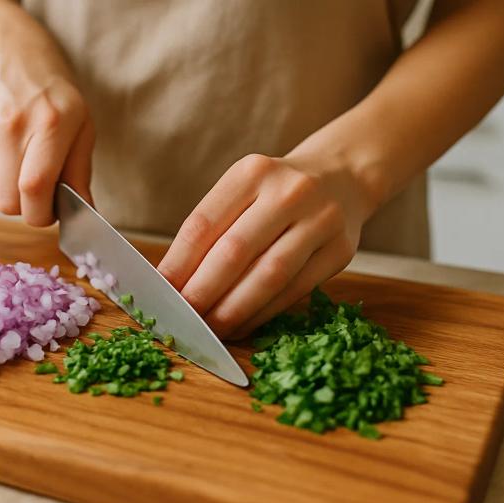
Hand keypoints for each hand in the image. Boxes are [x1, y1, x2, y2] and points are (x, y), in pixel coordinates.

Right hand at [0, 22, 93, 224]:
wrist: (7, 52)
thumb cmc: (52, 93)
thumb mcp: (82, 125)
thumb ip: (80, 172)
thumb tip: (85, 212)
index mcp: (49, 124)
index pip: (35, 188)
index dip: (42, 213)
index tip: (50, 212)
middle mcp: (11, 125)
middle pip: (8, 202)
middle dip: (26, 209)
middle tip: (40, 193)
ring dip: (9, 193)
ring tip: (23, 167)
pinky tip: (5, 152)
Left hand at [158, 153, 373, 338]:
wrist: (342, 178)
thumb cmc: (275, 194)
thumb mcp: (243, 192)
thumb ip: (212, 231)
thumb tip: (173, 283)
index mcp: (251, 172)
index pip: (203, 224)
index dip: (178, 264)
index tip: (160, 293)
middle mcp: (288, 191)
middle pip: (234, 251)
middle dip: (202, 292)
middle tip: (182, 319)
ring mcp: (320, 220)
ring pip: (268, 275)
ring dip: (234, 309)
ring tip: (210, 329)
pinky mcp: (341, 251)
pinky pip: (294, 290)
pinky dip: (263, 313)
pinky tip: (242, 325)